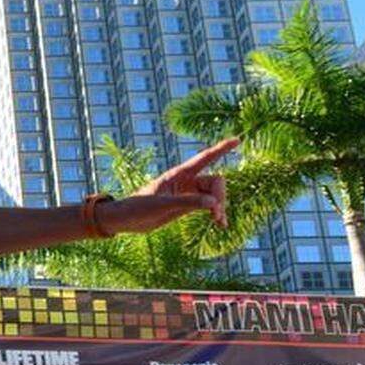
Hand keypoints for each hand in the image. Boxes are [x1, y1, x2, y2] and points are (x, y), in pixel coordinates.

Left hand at [99, 138, 238, 234]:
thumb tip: (214, 203)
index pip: (205, 158)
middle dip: (220, 196)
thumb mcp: (163, 205)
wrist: (126, 220)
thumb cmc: (139, 207)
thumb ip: (188, 202)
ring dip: (220, 207)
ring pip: (214, 195)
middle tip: (216, 215)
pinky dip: (215, 213)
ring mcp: (187, 193)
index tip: (237, 140)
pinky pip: (208, 206)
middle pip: (215, 182)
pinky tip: (221, 224)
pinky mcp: (186, 205)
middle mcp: (186, 181)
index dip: (221, 149)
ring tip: (220, 223)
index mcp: (179, 174)